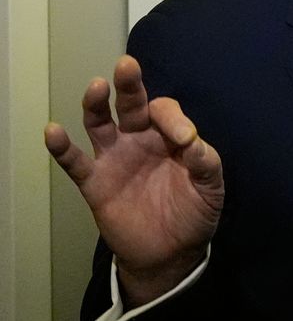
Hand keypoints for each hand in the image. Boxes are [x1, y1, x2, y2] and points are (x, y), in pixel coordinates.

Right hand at [45, 55, 223, 305]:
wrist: (172, 255)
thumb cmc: (193, 215)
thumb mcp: (211, 190)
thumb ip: (205, 163)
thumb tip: (192, 140)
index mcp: (168, 137)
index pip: (164, 112)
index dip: (172, 119)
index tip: (184, 139)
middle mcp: (138, 140)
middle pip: (130, 104)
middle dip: (128, 85)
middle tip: (127, 65)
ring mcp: (114, 158)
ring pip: (99, 123)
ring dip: (95, 104)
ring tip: (96, 87)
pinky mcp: (95, 182)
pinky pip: (74, 161)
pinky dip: (61, 147)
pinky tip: (54, 131)